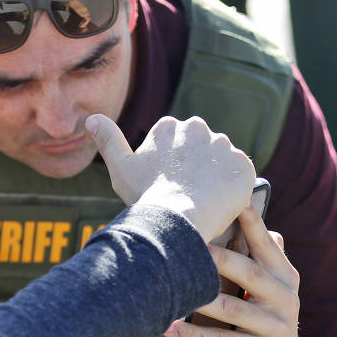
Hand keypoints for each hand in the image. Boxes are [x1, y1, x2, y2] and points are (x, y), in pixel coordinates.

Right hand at [86, 114, 254, 242]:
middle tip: (185, 194)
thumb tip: (92, 118)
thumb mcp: (120, 166)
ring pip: (220, 162)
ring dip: (214, 177)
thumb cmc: (145, 194)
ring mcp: (223, 146)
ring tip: (202, 201)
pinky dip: (232, 189)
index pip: (176, 144)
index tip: (167, 184)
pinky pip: (240, 176)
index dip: (172, 167)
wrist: (177, 218)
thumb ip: (108, 139)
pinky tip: (219, 203)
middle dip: (196, 167)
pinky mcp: (244, 166)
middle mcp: (199, 128)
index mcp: (170, 126)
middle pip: (200, 149)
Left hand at [164, 205, 299, 336]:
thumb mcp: (272, 290)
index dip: (254, 225)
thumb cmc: (262, 320)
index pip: (268, 246)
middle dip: (219, 258)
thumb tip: (248, 208)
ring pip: (231, 309)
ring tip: (171, 287)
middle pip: (248, 273)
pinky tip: (168, 327)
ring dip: (198, 298)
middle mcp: (286, 299)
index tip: (239, 201)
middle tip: (190, 244)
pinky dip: (190, 334)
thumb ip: (263, 256)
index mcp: (286, 278)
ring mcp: (276, 328)